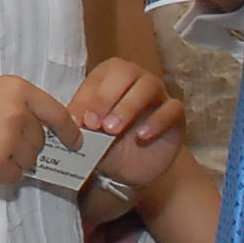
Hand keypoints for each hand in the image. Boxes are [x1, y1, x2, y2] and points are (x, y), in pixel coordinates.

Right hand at [0, 76, 84, 193]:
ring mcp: (8, 140)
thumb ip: (15, 109)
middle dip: (24, 148)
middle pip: (40, 143)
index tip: (76, 143)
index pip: (57, 113)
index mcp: (16, 89)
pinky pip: (13, 179)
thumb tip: (42, 139)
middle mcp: (17, 112)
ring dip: (11, 163)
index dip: (69, 131)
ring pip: (28, 163)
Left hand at [72, 57, 185, 216]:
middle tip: (95, 125)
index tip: (76, 121)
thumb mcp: (89, 135)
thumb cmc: (106, 144)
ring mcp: (158, 94)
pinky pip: (172, 108)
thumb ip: (80, 124)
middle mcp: (136, 78)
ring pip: (148, 86)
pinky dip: (157, 121)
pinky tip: (142, 136)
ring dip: (129, 106)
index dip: (87, 97)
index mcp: (110, 77)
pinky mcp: (175, 114)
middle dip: (106, 98)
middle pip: (125, 73)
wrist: (131, 169)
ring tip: (113, 130)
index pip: (99, 76)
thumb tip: (68, 120)